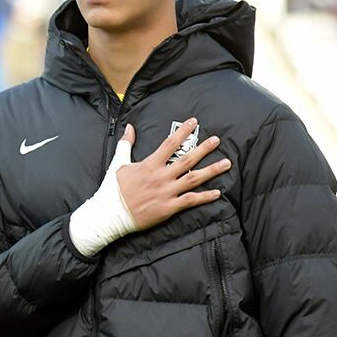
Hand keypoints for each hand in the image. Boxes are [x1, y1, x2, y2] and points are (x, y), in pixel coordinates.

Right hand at [115, 118, 230, 230]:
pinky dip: (205, 197)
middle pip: (187, 160)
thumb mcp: (118, 163)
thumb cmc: (112, 189)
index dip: (183, 132)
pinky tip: (217, 192)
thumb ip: (126, 144)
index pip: (170, 144)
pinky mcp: (168, 208)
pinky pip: (190, 200)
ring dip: (211, 170)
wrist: (110, 214)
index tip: (194, 122)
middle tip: (216, 141)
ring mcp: (166, 192)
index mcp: (149, 165)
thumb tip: (129, 127)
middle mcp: (161, 177)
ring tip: (226, 163)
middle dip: (204, 149)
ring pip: (194, 179)